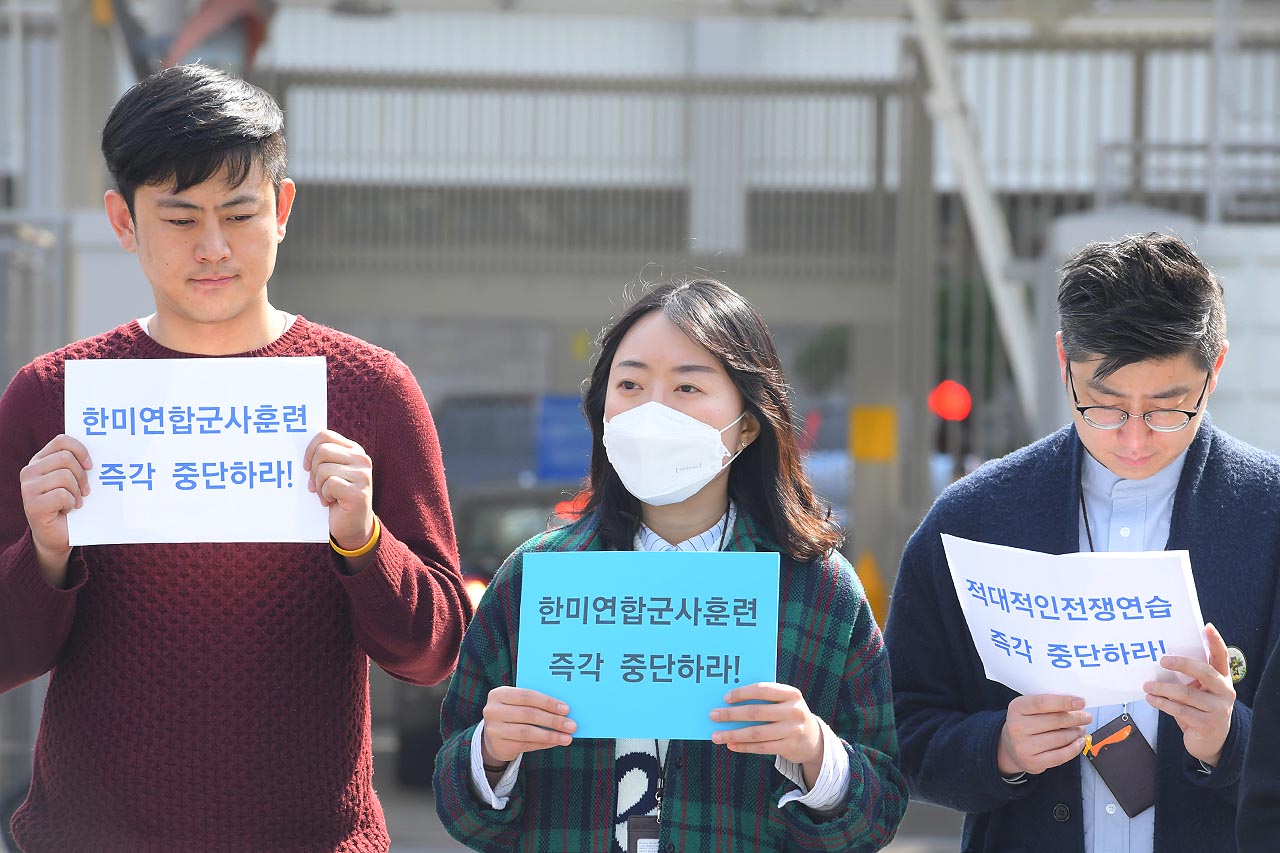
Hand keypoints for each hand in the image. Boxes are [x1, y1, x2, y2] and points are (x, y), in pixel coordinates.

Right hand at [20, 434, 91, 588]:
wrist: (59, 536)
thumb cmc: (71, 504)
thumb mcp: (75, 480)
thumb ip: (80, 464)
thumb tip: (110, 450)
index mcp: (40, 460)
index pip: (62, 441)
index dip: (81, 450)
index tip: (91, 466)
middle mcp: (30, 471)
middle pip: (66, 458)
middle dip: (82, 476)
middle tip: (85, 491)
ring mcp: (27, 488)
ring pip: (65, 476)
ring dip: (77, 492)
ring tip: (75, 502)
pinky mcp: (32, 506)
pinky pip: (62, 495)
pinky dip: (71, 504)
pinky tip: (68, 510)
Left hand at [302, 430, 373, 553]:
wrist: (352, 526)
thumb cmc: (337, 497)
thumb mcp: (332, 472)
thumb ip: (324, 458)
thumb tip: (300, 451)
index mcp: (355, 451)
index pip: (325, 436)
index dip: (310, 450)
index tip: (307, 467)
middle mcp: (362, 460)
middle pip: (322, 451)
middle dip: (313, 471)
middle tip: (317, 485)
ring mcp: (363, 476)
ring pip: (323, 469)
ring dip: (319, 485)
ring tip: (326, 495)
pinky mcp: (358, 492)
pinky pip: (329, 484)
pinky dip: (324, 495)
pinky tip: (331, 502)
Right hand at [480, 687, 575, 766]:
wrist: (493, 735)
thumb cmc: (513, 713)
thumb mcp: (517, 703)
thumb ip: (535, 702)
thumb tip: (564, 709)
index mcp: (499, 693)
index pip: (527, 695)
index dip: (548, 702)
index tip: (566, 709)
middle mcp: (493, 710)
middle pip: (529, 714)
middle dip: (553, 720)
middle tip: (571, 725)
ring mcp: (494, 729)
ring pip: (527, 732)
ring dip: (551, 735)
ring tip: (567, 738)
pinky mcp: (499, 746)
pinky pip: (525, 745)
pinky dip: (543, 744)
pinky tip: (555, 742)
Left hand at [709, 682, 823, 784]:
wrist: (814, 739)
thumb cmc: (788, 714)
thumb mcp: (784, 702)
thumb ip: (765, 699)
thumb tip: (729, 701)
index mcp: (791, 694)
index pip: (763, 690)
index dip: (742, 693)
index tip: (725, 698)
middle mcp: (794, 711)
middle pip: (756, 712)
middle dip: (731, 714)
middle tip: (713, 715)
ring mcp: (793, 731)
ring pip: (756, 733)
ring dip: (733, 734)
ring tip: (716, 735)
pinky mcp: (789, 748)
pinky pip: (761, 747)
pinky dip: (744, 746)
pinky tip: (731, 744)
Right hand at [997, 694, 1091, 775]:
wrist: (1010, 747)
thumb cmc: (1026, 724)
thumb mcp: (1029, 709)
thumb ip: (1048, 705)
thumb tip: (1075, 706)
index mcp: (1016, 708)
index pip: (1042, 703)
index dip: (1064, 702)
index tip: (1081, 702)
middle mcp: (1017, 727)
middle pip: (1055, 721)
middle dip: (1076, 718)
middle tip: (1086, 717)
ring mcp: (1024, 746)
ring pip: (1060, 738)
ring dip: (1076, 733)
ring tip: (1080, 729)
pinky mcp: (1033, 762)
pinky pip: (1060, 756)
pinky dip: (1074, 749)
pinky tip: (1079, 742)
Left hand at [1144, 623, 1234, 766]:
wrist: (1211, 743)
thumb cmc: (1199, 710)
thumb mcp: (1199, 692)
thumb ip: (1188, 679)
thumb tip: (1159, 662)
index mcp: (1222, 679)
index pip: (1221, 657)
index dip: (1215, 641)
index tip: (1207, 627)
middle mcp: (1225, 692)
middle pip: (1205, 672)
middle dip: (1182, 664)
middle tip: (1162, 660)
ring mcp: (1218, 709)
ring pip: (1187, 693)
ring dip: (1163, 688)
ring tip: (1148, 685)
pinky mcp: (1208, 724)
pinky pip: (1180, 710)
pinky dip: (1162, 703)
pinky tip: (1151, 699)